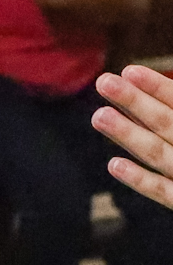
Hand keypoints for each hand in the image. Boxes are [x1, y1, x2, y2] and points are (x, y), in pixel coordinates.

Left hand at [95, 65, 172, 207]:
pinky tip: (114, 165)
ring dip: (129, 136)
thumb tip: (166, 93)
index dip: (160, 88)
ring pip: (162, 155)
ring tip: (99, 116)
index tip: (130, 71)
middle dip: (137, 103)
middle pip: (169, 124)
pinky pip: (167, 193)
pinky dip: (142, 181)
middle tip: (104, 82)